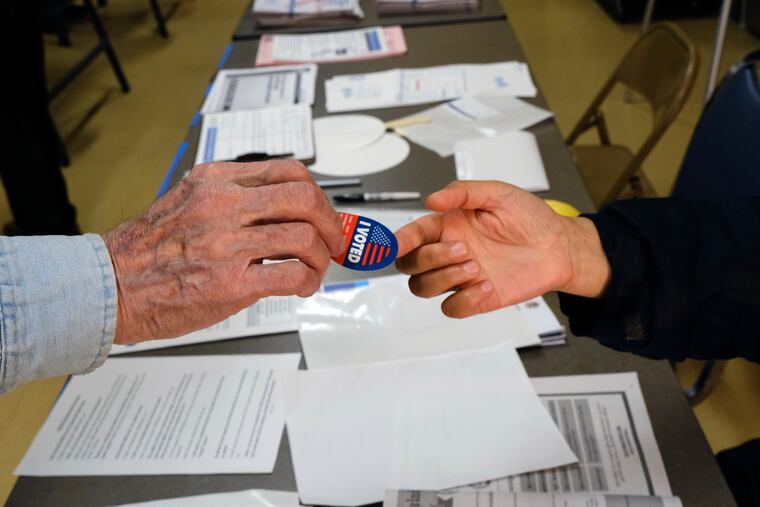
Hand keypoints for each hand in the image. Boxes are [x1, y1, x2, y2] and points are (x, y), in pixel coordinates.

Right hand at [103, 161, 342, 343]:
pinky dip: (309, 281)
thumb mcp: (188, 201)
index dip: (318, 194)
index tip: (325, 212)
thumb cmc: (148, 249)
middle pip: (304, 198)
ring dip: (322, 257)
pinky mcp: (230, 283)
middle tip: (335, 240)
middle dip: (331, 222)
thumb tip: (284, 210)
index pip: (287, 172)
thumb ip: (232, 198)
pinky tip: (302, 287)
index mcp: (215, 180)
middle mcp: (223, 205)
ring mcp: (227, 244)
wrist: (111, 286)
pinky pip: (292, 275)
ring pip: (304, 237)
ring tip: (316, 268)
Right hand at [394, 181, 610, 317]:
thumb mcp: (499, 193)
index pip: (412, 235)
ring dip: (443, 278)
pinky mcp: (476, 298)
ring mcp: (460, 277)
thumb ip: (463, 193)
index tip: (396, 243)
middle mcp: (449, 252)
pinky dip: (463, 299)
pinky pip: (451, 308)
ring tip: (475, 266)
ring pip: (423, 288)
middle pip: (409, 265)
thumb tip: (432, 199)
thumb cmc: (531, 219)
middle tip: (462, 249)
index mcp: (449, 225)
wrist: (559, 247)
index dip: (399, 240)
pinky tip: (486, 285)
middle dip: (429, 259)